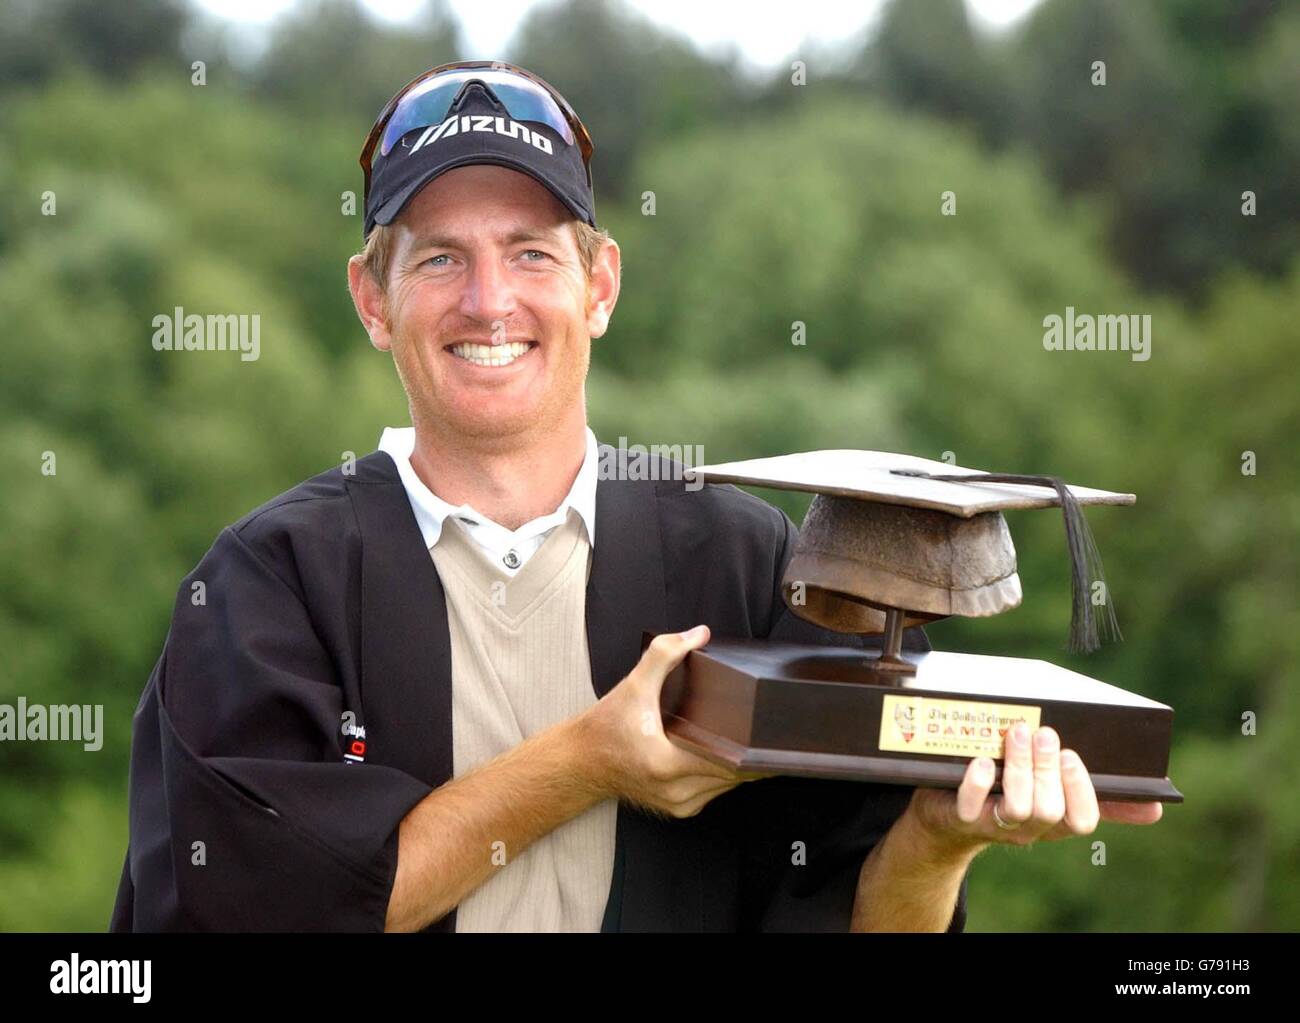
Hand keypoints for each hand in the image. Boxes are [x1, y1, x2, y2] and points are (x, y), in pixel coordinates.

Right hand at [581, 624, 762, 817]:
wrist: (581, 762)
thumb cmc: (605, 727)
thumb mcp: (633, 685)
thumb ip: (664, 654)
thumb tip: (699, 634)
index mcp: (667, 764)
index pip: (729, 761)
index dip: (753, 745)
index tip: (769, 728)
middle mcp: (677, 791)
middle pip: (737, 775)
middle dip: (753, 751)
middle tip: (770, 726)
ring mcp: (680, 804)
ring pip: (730, 786)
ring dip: (743, 764)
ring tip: (755, 737)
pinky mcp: (681, 808)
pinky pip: (717, 791)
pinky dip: (726, 773)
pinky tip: (730, 753)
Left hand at [906, 721, 1163, 856]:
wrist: (947, 817)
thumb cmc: (1008, 794)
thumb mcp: (1053, 795)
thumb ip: (1096, 796)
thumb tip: (1156, 807)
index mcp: (1055, 822)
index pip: (1082, 821)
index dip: (1080, 791)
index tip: (1072, 756)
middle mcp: (1028, 829)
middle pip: (1049, 810)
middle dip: (1048, 769)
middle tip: (1043, 733)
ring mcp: (994, 825)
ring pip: (1018, 808)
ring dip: (1019, 767)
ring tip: (1016, 732)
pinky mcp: (960, 818)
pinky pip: (971, 807)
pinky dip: (978, 783)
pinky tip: (982, 761)